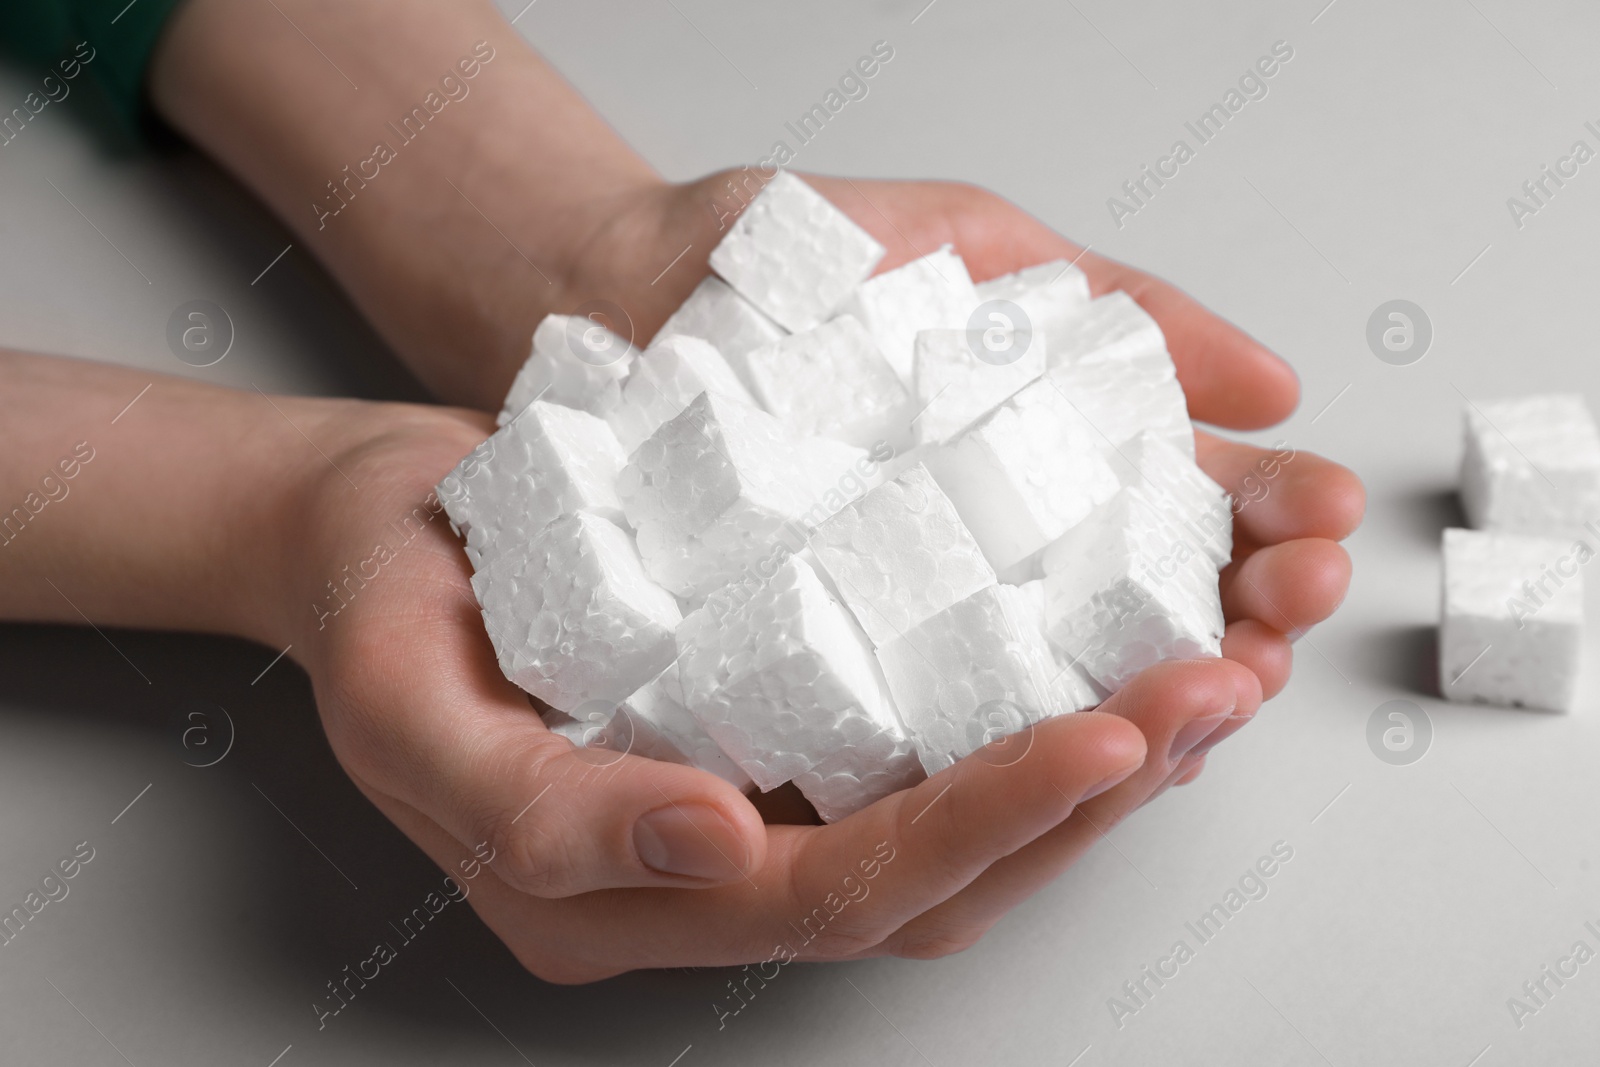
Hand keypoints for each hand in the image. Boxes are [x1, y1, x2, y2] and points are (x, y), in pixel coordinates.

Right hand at [281, 402, 1154, 979]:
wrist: (364, 530)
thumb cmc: (372, 607)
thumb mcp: (401, 706)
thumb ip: (543, 811)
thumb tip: (718, 842)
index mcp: (622, 894)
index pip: (838, 890)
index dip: (981, 823)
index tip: (1105, 737)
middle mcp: (708, 869)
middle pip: (934, 875)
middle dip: (1085, 799)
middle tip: (1209, 696)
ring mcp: (752, 805)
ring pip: (957, 826)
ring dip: (1091, 765)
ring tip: (1209, 679)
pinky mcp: (782, 730)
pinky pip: (931, 746)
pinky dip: (1035, 711)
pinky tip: (1115, 654)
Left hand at [567, 168, 1363, 720]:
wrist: (619, 289)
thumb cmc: (785, 269)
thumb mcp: (968, 252)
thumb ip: (1120, 310)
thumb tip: (1270, 382)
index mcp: (1051, 474)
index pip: (1191, 520)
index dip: (1271, 527)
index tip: (1323, 520)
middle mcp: (1000, 570)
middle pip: (1154, 625)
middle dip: (1247, 622)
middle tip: (1293, 605)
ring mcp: (920, 635)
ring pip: (1069, 703)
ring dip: (1168, 705)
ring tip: (1226, 676)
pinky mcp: (834, 685)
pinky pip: (937, 746)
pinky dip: (1023, 758)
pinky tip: (1092, 746)